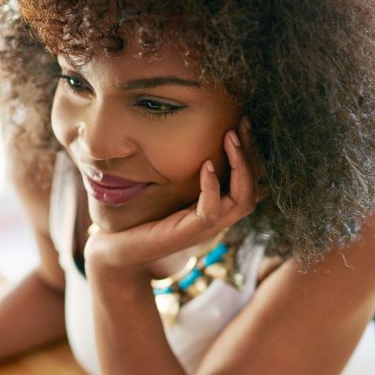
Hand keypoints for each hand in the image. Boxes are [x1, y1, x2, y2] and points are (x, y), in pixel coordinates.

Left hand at [85, 117, 256, 271]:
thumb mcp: (170, 191)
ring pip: (243, 201)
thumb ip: (187, 174)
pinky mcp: (189, 232)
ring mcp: (206, 229)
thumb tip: (193, 139)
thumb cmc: (142, 218)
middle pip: (254, 190)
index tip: (242, 123)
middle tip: (241, 125)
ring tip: (230, 139)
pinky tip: (205, 165)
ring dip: (241, 168)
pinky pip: (212, 210)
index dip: (251, 154)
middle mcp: (218, 220)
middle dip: (251, 155)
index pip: (250, 183)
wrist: (119, 250)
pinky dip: (212, 186)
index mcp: (217, 209)